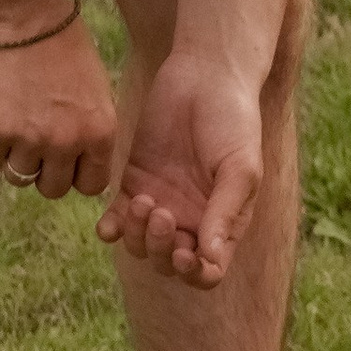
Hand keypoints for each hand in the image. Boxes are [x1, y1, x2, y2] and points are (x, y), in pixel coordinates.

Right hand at [0, 15, 119, 201]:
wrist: (22, 10)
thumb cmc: (62, 39)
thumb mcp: (94, 86)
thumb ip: (88, 124)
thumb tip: (78, 155)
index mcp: (100, 131)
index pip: (92, 185)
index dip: (77, 174)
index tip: (68, 162)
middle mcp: (67, 142)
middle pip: (54, 189)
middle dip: (46, 171)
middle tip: (38, 144)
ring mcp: (29, 139)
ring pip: (20, 176)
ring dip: (17, 154)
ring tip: (17, 121)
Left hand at [97, 52, 263, 284]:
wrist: (204, 76)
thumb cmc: (233, 120)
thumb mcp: (240, 166)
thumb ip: (226, 212)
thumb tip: (209, 259)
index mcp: (222, 222)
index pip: (207, 271)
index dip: (192, 274)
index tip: (183, 253)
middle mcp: (191, 220)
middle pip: (169, 264)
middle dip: (162, 249)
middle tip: (161, 212)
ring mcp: (160, 204)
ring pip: (140, 246)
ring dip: (138, 235)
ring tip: (146, 200)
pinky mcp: (133, 184)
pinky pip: (116, 222)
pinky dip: (111, 230)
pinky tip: (111, 221)